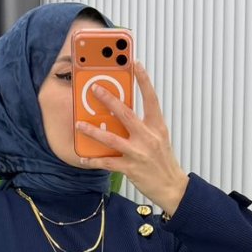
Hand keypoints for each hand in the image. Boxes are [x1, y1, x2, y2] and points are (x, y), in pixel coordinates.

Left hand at [77, 62, 188, 213]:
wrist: (172, 187)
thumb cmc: (164, 161)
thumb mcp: (159, 138)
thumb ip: (144, 125)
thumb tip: (124, 114)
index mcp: (157, 126)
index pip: (151, 98)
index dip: (144, 80)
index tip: (135, 64)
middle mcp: (148, 137)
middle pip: (126, 114)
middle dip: (109, 100)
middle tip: (95, 89)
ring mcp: (139, 153)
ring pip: (112, 138)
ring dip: (94, 131)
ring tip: (80, 125)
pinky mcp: (131, 168)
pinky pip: (108, 163)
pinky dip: (94, 160)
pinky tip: (84, 157)